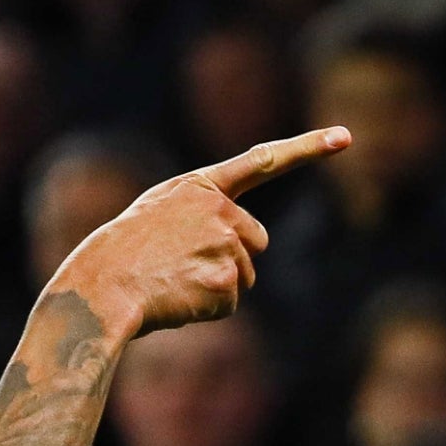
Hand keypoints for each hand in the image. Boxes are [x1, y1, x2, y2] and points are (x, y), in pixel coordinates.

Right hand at [57, 127, 350, 337]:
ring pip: (245, 275)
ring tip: (174, 281)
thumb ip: (200, 210)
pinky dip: (209, 308)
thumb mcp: (157, 213)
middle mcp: (220, 209)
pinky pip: (231, 302)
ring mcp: (224, 244)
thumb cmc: (122, 252)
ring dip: (217, 284)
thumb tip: (242, 241)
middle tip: (184, 264)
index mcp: (200, 187)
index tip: (345, 137)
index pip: (263, 161)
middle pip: (257, 240)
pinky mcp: (225, 281)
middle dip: (235, 256)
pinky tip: (178, 298)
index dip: (308, 148)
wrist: (101, 286)